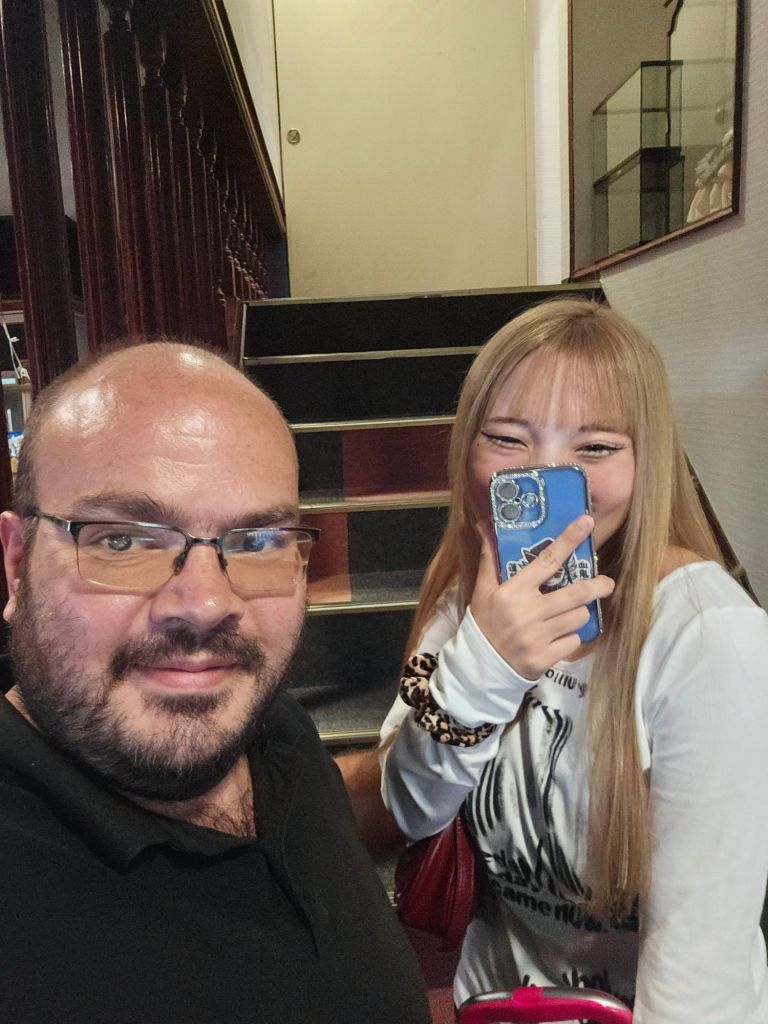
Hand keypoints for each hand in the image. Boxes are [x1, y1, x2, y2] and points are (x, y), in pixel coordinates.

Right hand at [469, 515, 614, 679]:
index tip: (586, 523)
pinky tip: (556, 638)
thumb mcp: (483, 590)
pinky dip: (570, 638)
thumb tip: (485, 525)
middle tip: (606, 583)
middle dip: (596, 587)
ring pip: (578, 618)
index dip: (568, 540)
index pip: (546, 561)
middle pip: (575, 594)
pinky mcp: (545, 658)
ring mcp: (538, 637)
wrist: (479, 667)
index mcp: (514, 591)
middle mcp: (528, 613)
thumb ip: (490, 558)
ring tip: (567, 615)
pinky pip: (573, 642)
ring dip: (578, 614)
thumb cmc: (485, 622)